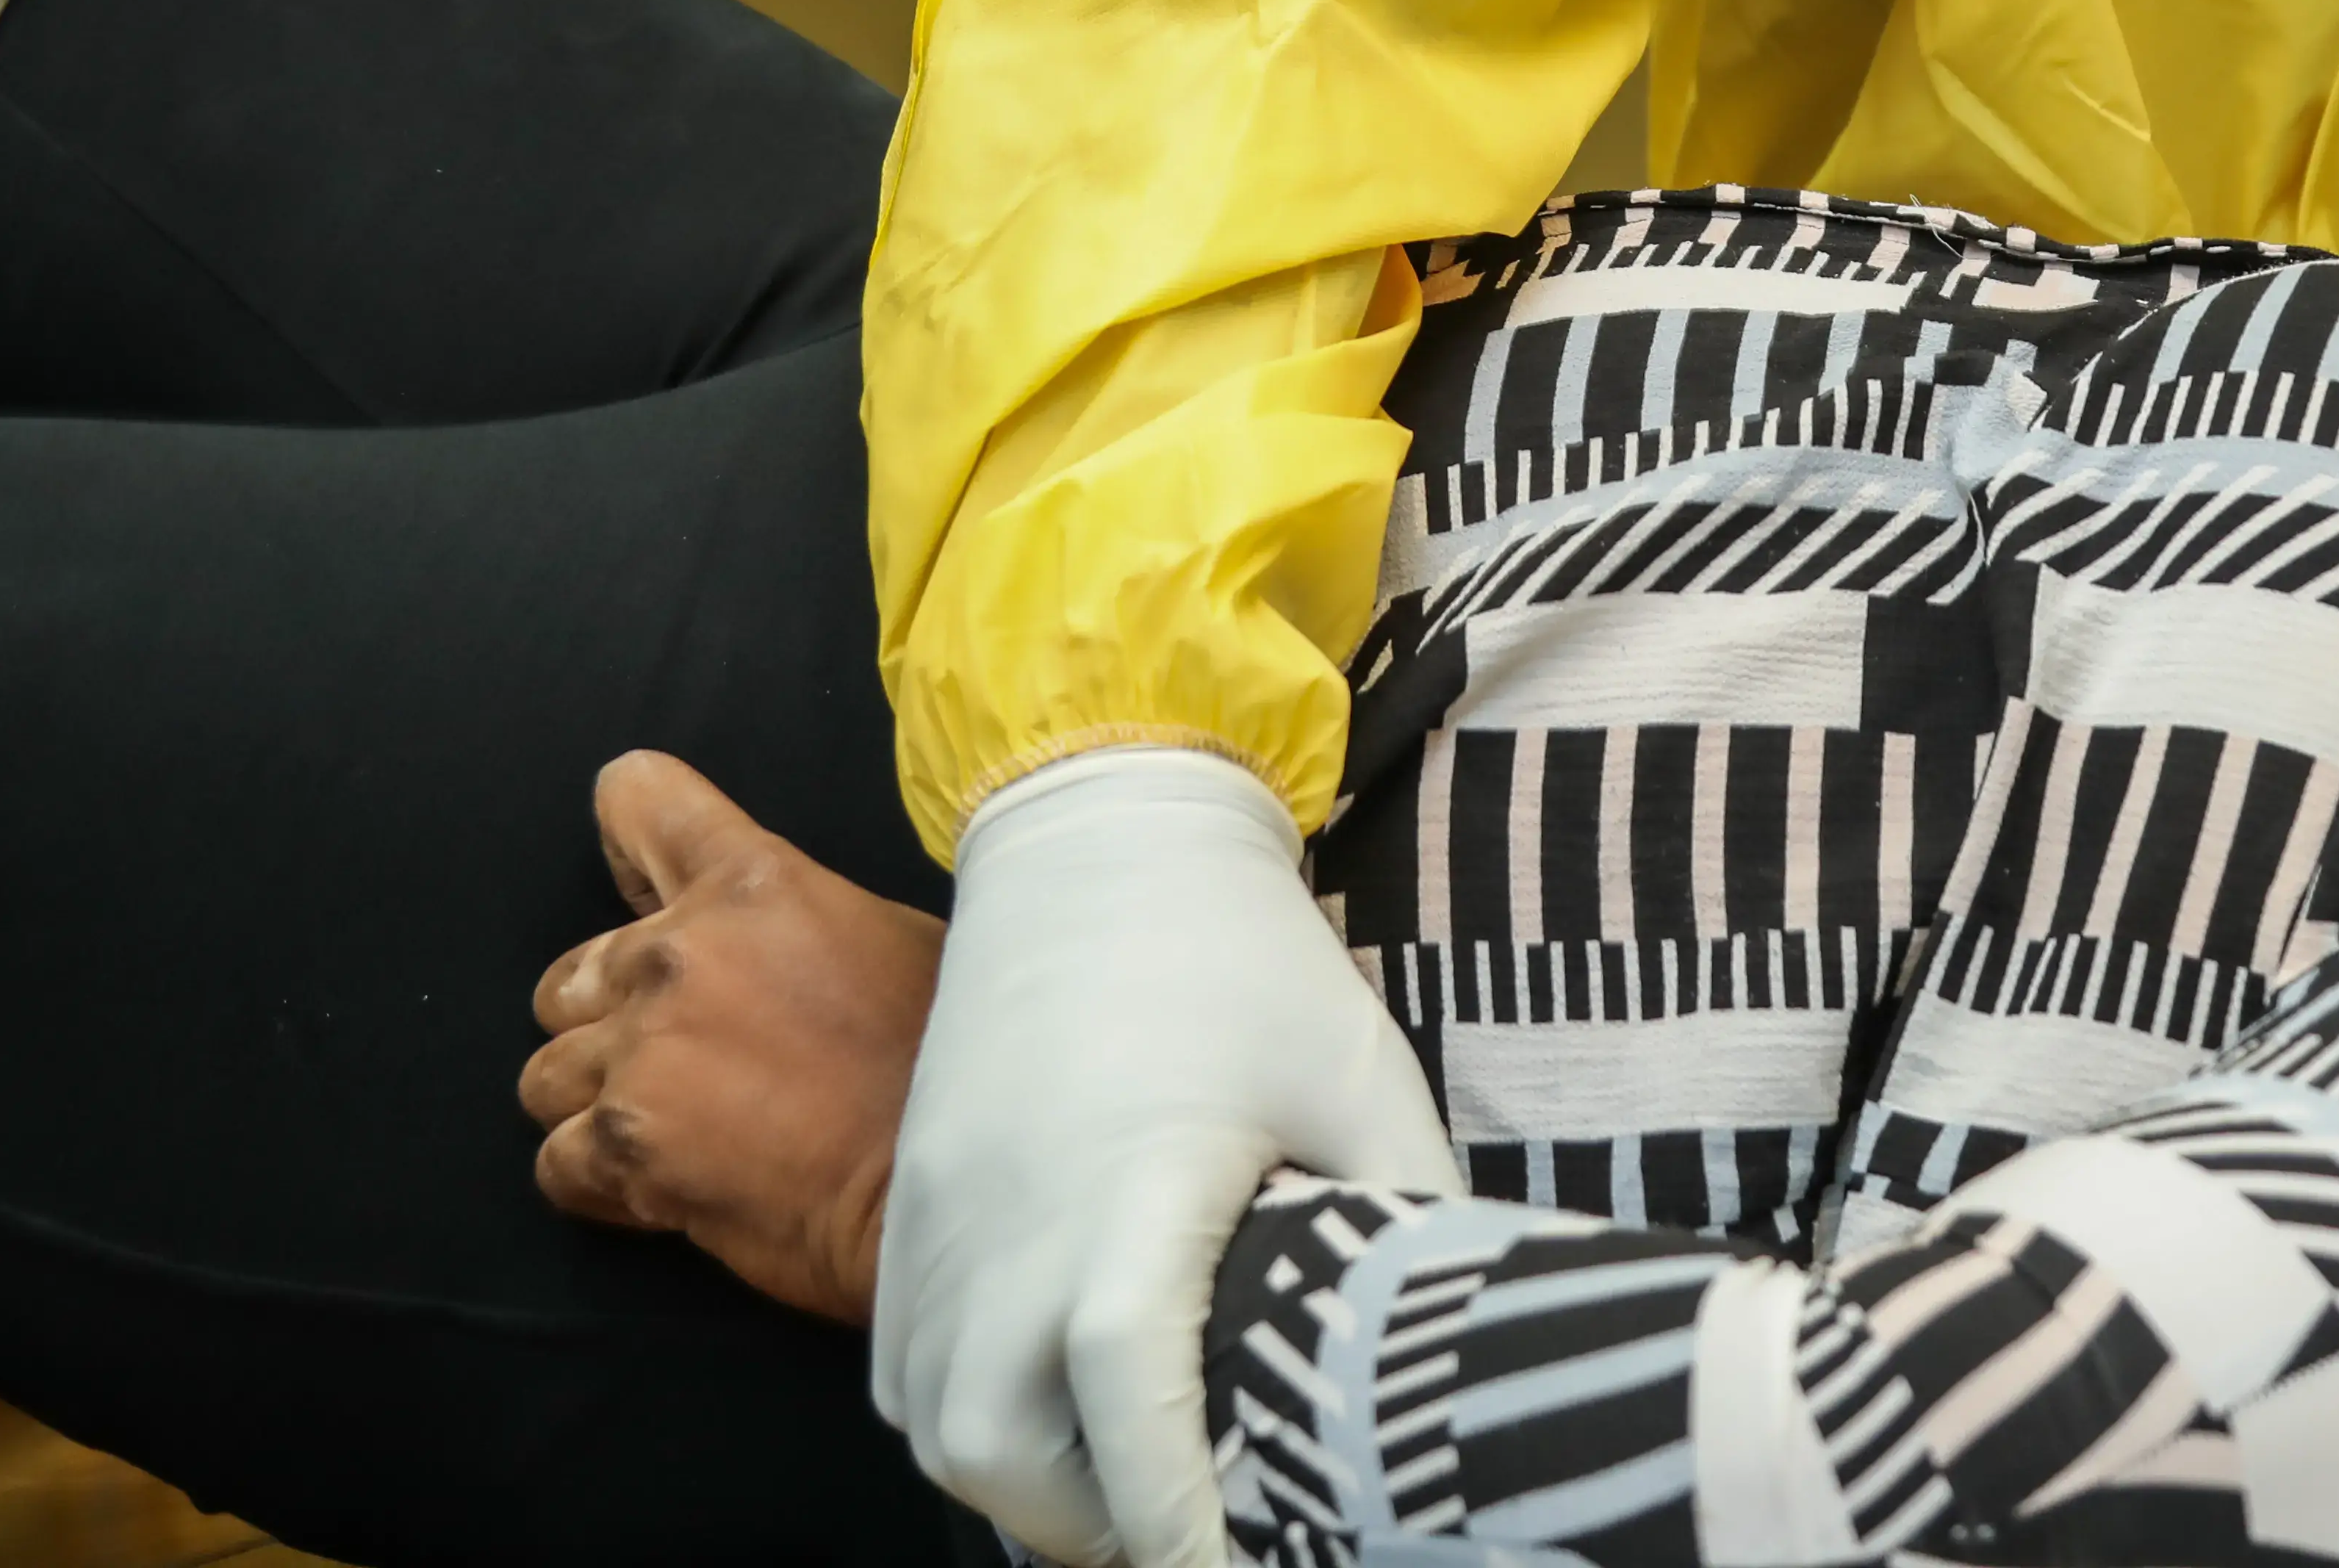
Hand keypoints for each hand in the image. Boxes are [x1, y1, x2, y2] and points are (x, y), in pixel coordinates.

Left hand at [522, 752, 939, 1324]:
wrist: (956, 1178)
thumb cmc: (948, 1058)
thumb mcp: (892, 938)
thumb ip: (798, 921)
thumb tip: (766, 945)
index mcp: (750, 881)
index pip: (638, 800)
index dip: (628, 844)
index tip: (642, 892)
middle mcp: (677, 955)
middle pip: (568, 978)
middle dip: (609, 1022)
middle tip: (683, 1063)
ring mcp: (641, 1052)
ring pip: (545, 1077)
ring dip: (599, 1106)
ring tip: (672, 1135)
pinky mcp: (622, 1145)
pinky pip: (556, 1163)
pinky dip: (599, 1182)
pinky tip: (665, 1191)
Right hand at [871, 747, 1453, 1567]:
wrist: (1100, 839)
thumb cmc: (1250, 965)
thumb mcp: (1368, 1092)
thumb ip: (1400, 1235)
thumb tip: (1435, 1356)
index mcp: (1138, 1200)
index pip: (1135, 1418)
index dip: (1187, 1529)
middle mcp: (1010, 1228)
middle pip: (1004, 1456)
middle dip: (1099, 1527)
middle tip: (1192, 1525)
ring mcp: (939, 1219)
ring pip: (941, 1429)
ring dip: (1030, 1482)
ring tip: (1127, 1479)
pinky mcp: (908, 1203)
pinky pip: (904, 1371)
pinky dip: (966, 1420)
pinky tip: (1049, 1409)